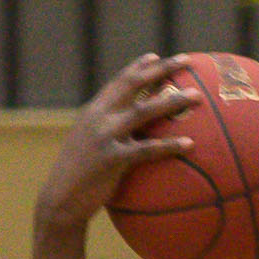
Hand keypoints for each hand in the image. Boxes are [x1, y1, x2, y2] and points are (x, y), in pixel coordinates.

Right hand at [34, 56, 198, 232]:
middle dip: (162, 69)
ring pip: (144, 111)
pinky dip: (169, 145)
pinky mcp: (112, 159)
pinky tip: (190, 144)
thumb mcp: (89, 145)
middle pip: (134, 85)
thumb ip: (107, 131)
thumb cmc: (80, 177)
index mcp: (94, 111)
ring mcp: (105, 136)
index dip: (139, 67)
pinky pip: (146, 150)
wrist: (60, 201)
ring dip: (172, 101)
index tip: (157, 57)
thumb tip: (134, 130)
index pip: (118, 81)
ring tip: (197, 97)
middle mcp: (99, 117)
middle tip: (186, 61)